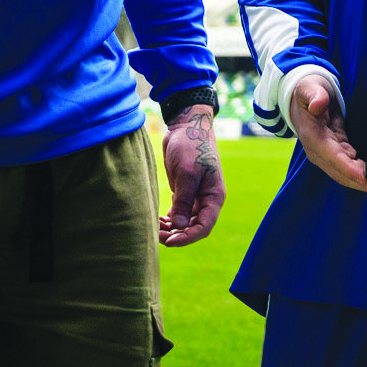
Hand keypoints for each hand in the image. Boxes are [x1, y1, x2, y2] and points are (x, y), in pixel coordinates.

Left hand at [156, 101, 224, 247]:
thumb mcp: (187, 173)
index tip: (169, 241)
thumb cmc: (191, 145)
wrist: (186, 125)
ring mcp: (195, 197)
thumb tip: (178, 227)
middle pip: (193, 227)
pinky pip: (177, 213)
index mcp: (213, 196)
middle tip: (155, 235)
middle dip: (176, 234)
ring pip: (183, 222)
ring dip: (170, 228)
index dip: (188, 237)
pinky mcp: (184, 192)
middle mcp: (206, 200)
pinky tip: (155, 221)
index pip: (204, 226)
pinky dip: (167, 219)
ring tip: (153, 229)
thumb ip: (183, 201)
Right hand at [285, 68, 366, 193]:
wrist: (301, 98)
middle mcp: (319, 151)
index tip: (364, 176)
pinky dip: (364, 173)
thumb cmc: (306, 92)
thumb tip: (318, 105)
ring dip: (366, 181)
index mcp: (313, 137)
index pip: (332, 158)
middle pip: (342, 173)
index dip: (348, 169)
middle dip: (364, 181)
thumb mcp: (309, 87)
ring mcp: (327, 154)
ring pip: (346, 174)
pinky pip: (350, 167)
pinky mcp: (336, 152)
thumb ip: (314, 95)